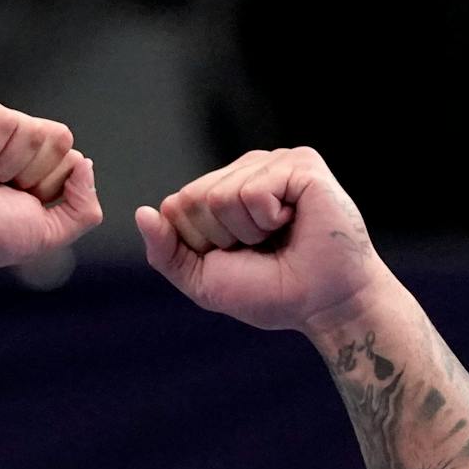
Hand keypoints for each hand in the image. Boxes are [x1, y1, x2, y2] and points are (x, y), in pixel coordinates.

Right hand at [0, 87, 101, 275]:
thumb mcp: (46, 232)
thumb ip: (82, 208)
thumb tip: (85, 164)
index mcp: (22, 163)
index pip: (67, 155)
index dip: (48, 185)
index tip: (12, 202)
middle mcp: (3, 138)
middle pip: (57, 137)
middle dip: (32, 173)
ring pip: (32, 128)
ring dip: (6, 163)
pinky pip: (1, 116)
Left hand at [137, 147, 398, 333]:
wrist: (325, 305)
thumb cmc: (273, 294)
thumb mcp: (204, 281)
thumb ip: (167, 252)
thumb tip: (142, 212)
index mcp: (224, 191)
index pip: (178, 205)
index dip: (202, 244)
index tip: (238, 257)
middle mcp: (248, 170)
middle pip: (194, 198)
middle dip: (222, 237)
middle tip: (262, 248)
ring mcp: (275, 162)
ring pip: (222, 195)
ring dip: (249, 231)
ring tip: (281, 236)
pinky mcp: (301, 164)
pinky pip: (254, 192)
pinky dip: (269, 220)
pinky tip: (295, 222)